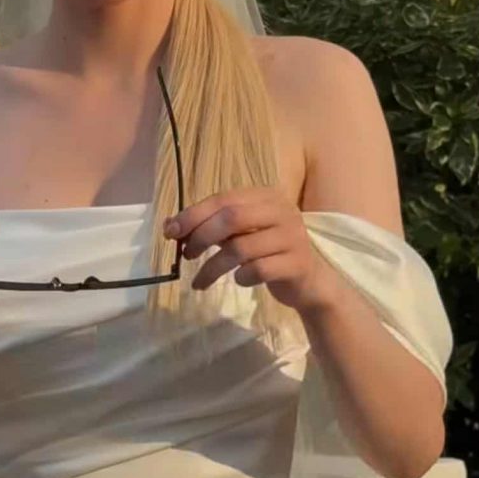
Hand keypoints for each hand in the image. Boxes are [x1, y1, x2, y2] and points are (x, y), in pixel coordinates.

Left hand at [163, 187, 337, 313]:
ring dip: (213, 267)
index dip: (194, 214)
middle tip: (186, 256)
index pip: (223, 199)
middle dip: (201, 237)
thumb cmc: (268, 252)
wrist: (308, 281)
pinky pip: (258, 270)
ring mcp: (292, 236)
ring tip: (200, 281)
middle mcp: (282, 210)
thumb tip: (170, 226)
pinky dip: (241, 278)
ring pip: (241, 248)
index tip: (171, 232)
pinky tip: (239, 281)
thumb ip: (212, 226)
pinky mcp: (297, 263)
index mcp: (266, 196)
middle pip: (231, 218)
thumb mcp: (241, 233)